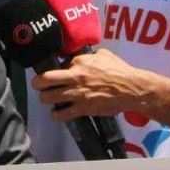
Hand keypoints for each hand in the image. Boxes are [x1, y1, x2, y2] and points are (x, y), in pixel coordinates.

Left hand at [32, 48, 153, 121]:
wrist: (132, 89)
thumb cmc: (119, 70)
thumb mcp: (103, 54)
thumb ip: (87, 56)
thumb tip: (77, 59)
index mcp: (79, 62)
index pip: (57, 65)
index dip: (54, 70)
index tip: (54, 74)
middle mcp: (74, 77)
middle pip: (44, 80)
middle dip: (38, 83)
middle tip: (39, 85)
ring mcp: (78, 94)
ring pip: (49, 98)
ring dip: (46, 98)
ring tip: (48, 99)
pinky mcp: (83, 108)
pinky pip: (62, 114)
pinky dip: (56, 114)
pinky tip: (58, 112)